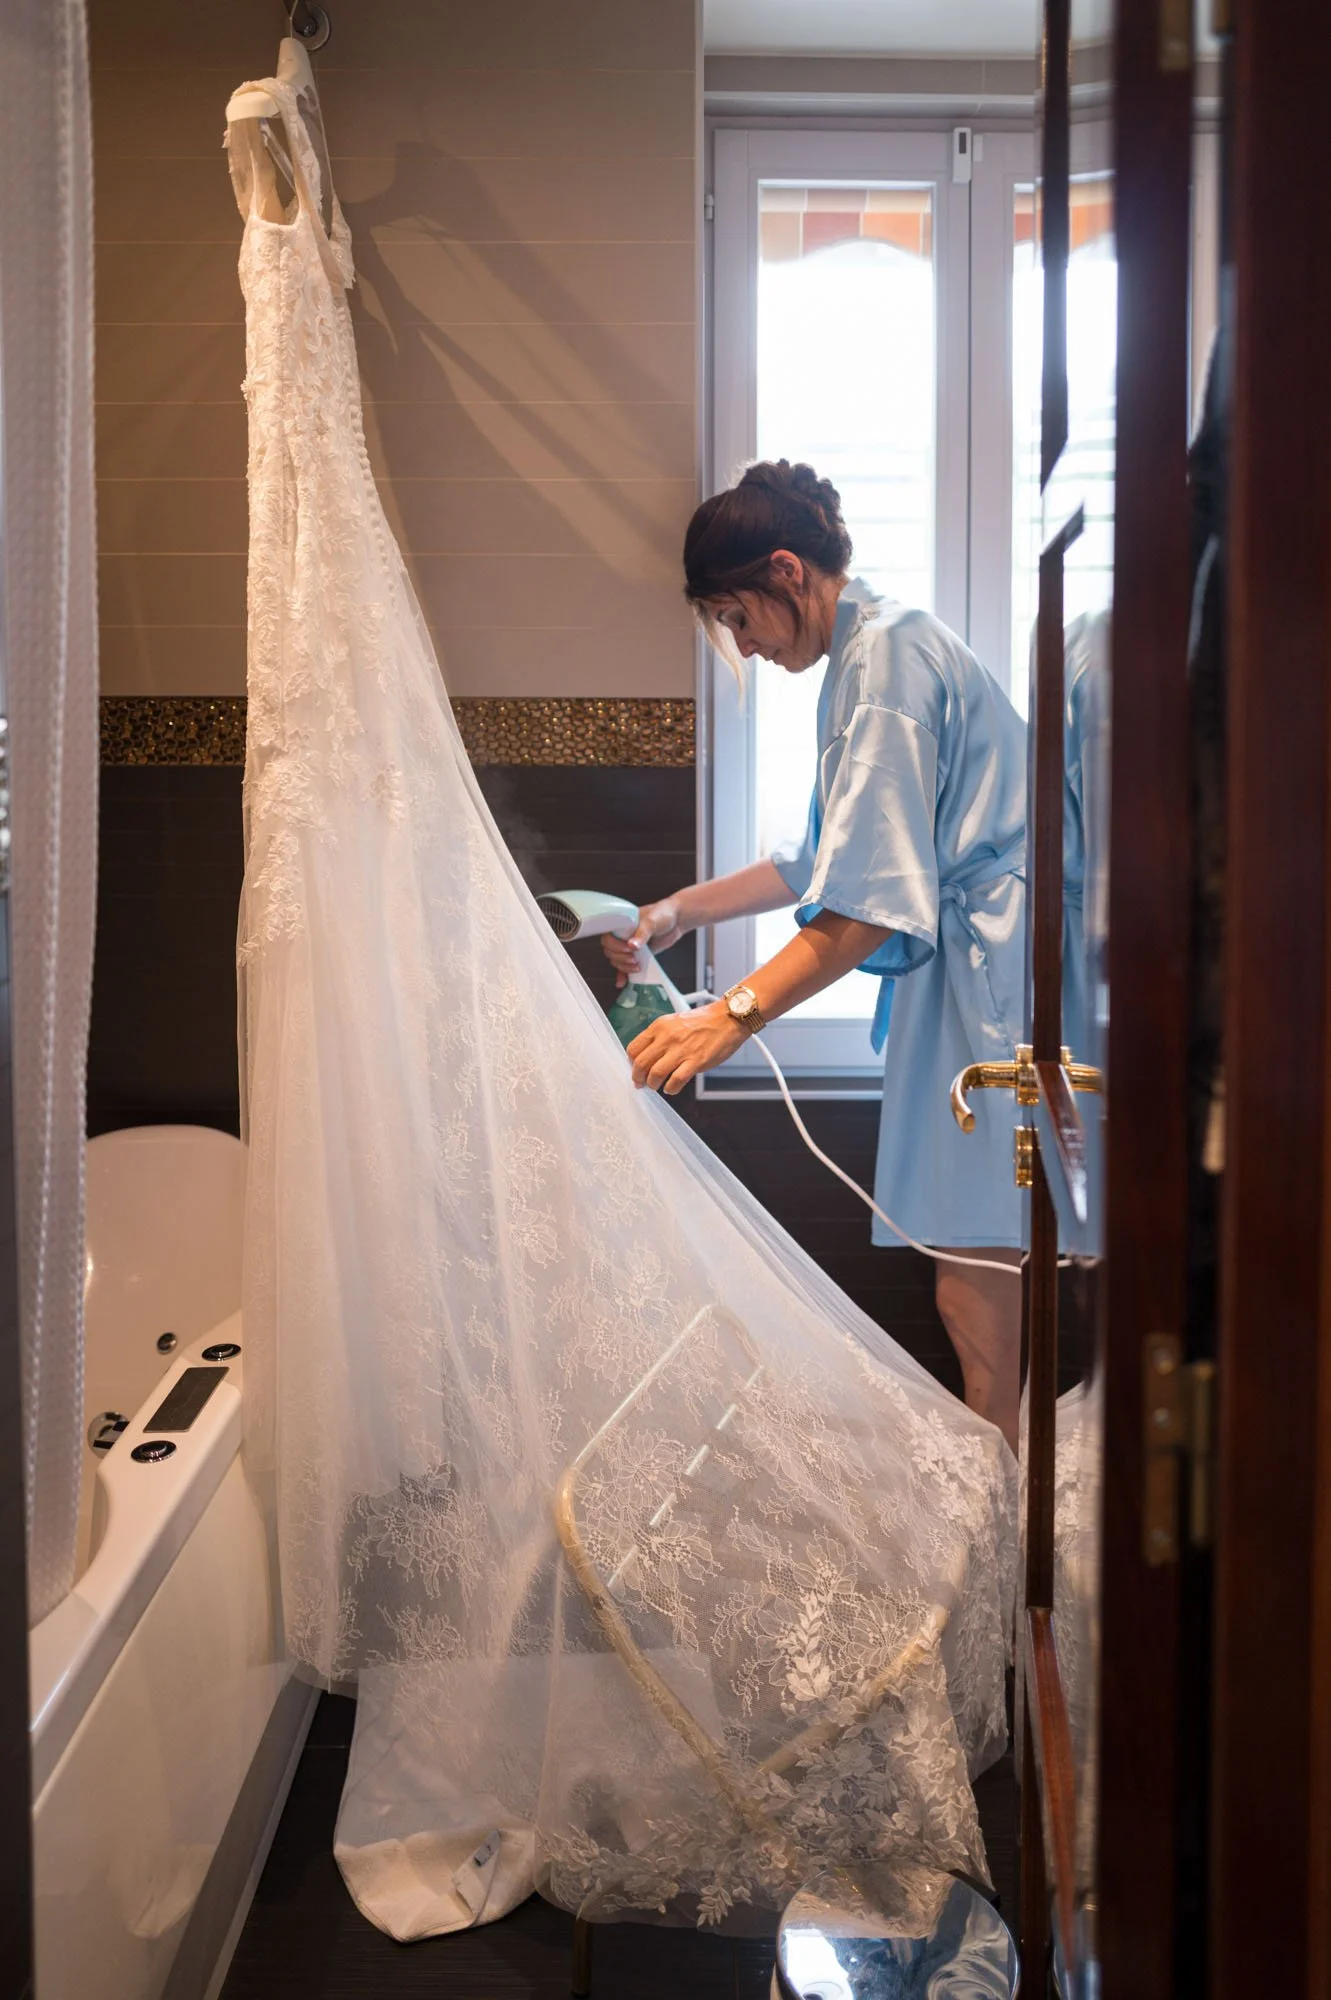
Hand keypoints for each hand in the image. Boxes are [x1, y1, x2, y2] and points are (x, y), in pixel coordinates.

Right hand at [602, 895, 688, 987]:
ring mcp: (629, 946)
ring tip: (636, 966)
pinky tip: (623, 981)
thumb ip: (641, 933)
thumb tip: (631, 945)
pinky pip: (625, 967)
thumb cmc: (663, 913)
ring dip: (624, 967)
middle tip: (634, 957)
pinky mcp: (637, 955)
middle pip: (610, 952)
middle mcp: (622, 936)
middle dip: (621, 958)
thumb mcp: (651, 921)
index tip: (628, 948)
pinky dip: (623, 975)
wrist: (677, 920)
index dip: (615, 946)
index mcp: (621, 924)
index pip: (608, 938)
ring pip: (617, 961)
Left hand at [627, 1002, 745, 1094]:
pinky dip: (670, 1088)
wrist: (728, 1018)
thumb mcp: (674, 1022)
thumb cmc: (704, 1021)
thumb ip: (660, 1037)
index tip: (635, 1069)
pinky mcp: (695, 1061)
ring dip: (653, 1085)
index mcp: (659, 1026)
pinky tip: (671, 1088)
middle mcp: (667, 1038)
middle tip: (641, 1083)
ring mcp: (681, 1050)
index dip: (631, 1063)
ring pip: (655, 1074)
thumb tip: (648, 1055)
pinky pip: (676, 1081)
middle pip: (640, 1064)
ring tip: (657, 1086)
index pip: (633, 1048)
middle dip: (638, 1078)